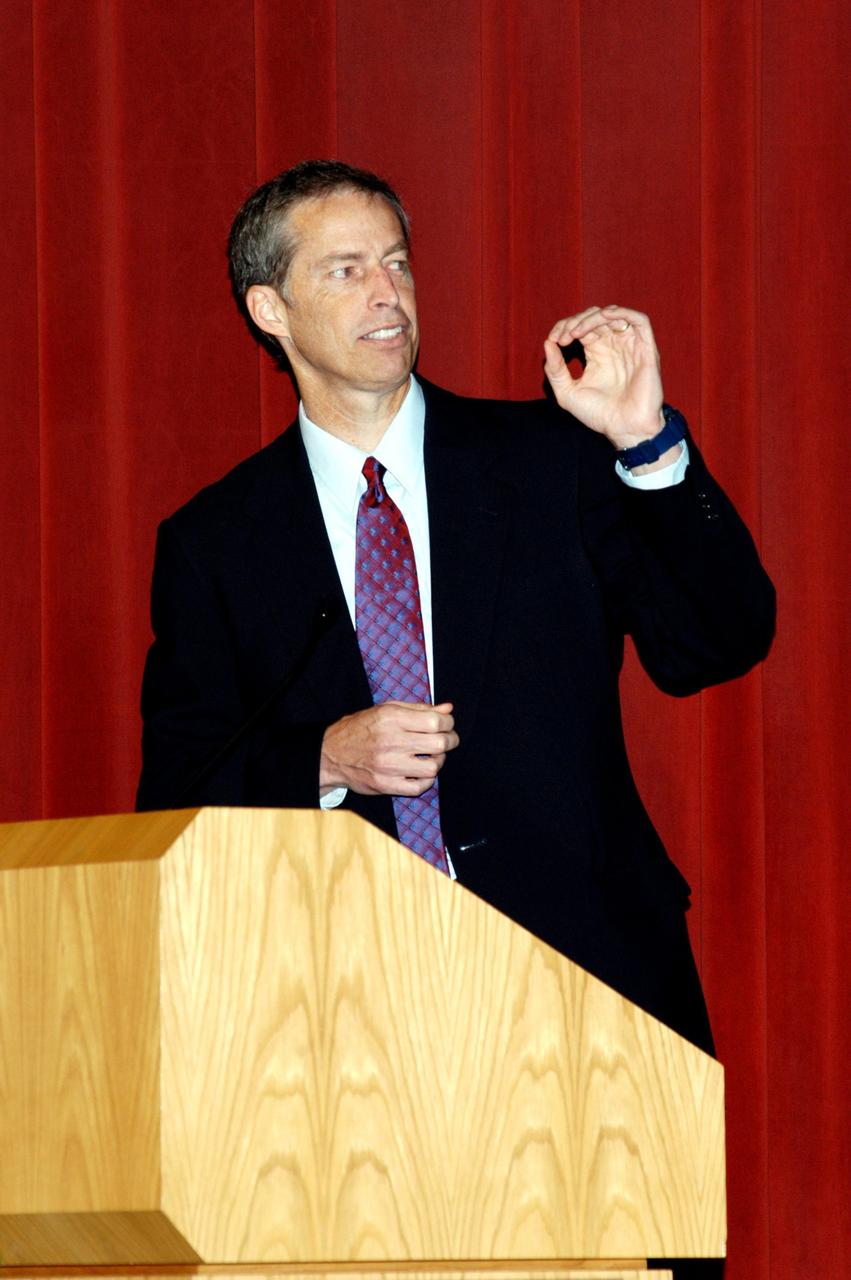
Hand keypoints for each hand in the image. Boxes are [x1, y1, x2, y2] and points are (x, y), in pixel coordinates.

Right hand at [319, 701, 458, 796]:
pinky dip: (426, 780)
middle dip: (450, 741)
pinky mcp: (386, 785)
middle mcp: (391, 741)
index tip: (447, 725)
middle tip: (447, 740)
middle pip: (439, 744)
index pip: (436, 721)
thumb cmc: (360, 728)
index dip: (448, 723)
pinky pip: (419, 787)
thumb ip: (418, 709)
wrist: (331, 753)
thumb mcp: (386, 709)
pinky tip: (421, 771)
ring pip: (433, 767)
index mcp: (391, 718)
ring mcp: (388, 765)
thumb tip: (448, 709)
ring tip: (432, 756)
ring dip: (438, 761)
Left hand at [544, 304, 664, 448]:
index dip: (565, 327)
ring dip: (593, 317)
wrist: (624, 429)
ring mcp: (630, 346)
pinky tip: (603, 318)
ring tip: (577, 332)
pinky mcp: (646, 349)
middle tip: (564, 337)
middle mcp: (614, 346)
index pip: (581, 327)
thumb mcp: (567, 393)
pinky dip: (621, 313)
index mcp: (597, 353)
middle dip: (575, 321)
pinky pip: (639, 320)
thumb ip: (555, 369)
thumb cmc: (598, 415)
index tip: (554, 340)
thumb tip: (547, 343)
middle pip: (595, 317)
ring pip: (614, 315)